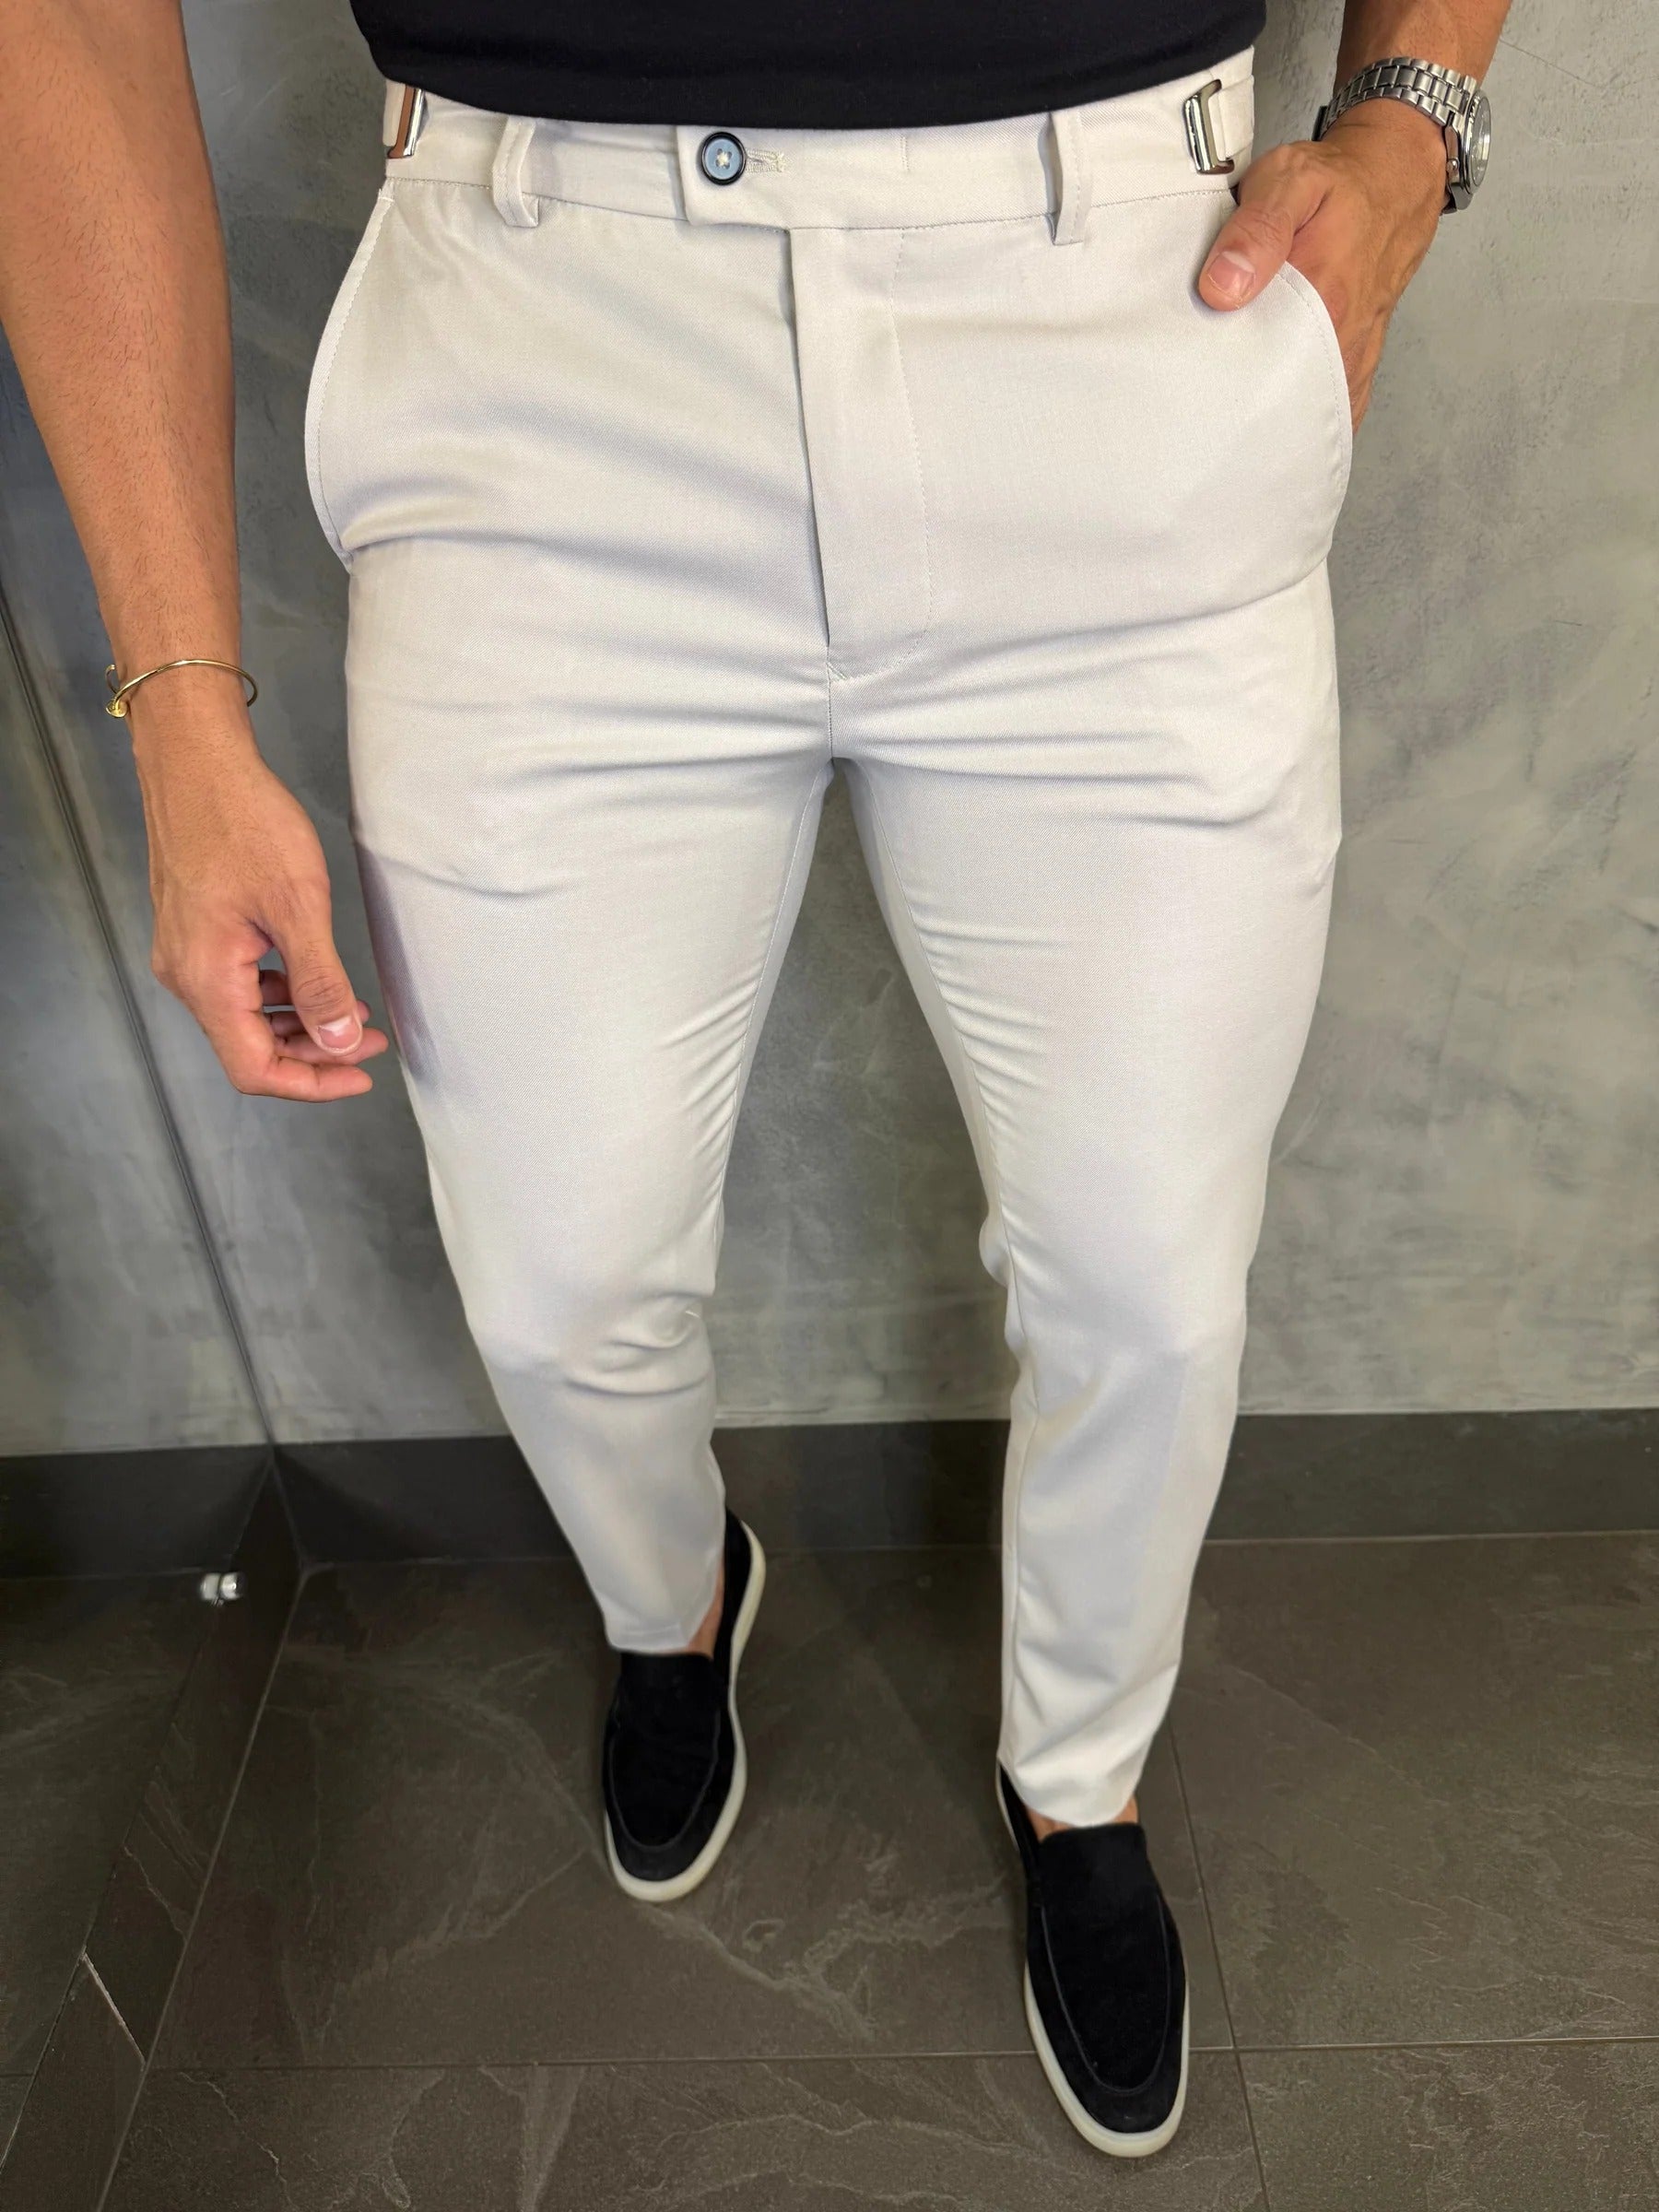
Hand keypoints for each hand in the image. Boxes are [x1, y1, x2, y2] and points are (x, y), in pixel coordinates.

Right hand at [130, 679, 388, 1100]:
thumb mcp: (298, 905)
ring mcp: (185, 952)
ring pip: (245, 1018)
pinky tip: (314, 980)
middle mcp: (186, 974)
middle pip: (250, 1049)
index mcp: (206, 978)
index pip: (254, 1069)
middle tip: (369, 1041)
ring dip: (299, 1024)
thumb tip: (339, 1041)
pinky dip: (280, 993)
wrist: (196, 761)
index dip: (311, 1083)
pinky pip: (236, 984)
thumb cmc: (243, 821)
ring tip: (350, 1014)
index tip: (360, 1073)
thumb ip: (320, 982)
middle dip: (314, 1054)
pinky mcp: (194, 930)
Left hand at [1197, 99, 1450, 431]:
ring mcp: (1350, 357)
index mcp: (1323, 301)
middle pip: (1276, 401)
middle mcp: (1339, 339)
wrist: (1394, 182)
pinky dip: (1297, 420)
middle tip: (1201, 398)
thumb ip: (1256, 230)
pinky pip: (1326, 410)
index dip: (1216, 380)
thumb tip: (1222, 286)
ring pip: (1302, 411)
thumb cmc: (1338, 184)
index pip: (1255, 369)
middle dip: (1237, 408)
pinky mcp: (1355, 365)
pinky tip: (1271, 419)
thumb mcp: (1290, 181)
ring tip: (1230, 412)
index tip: (1187, 377)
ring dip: (1267, 416)